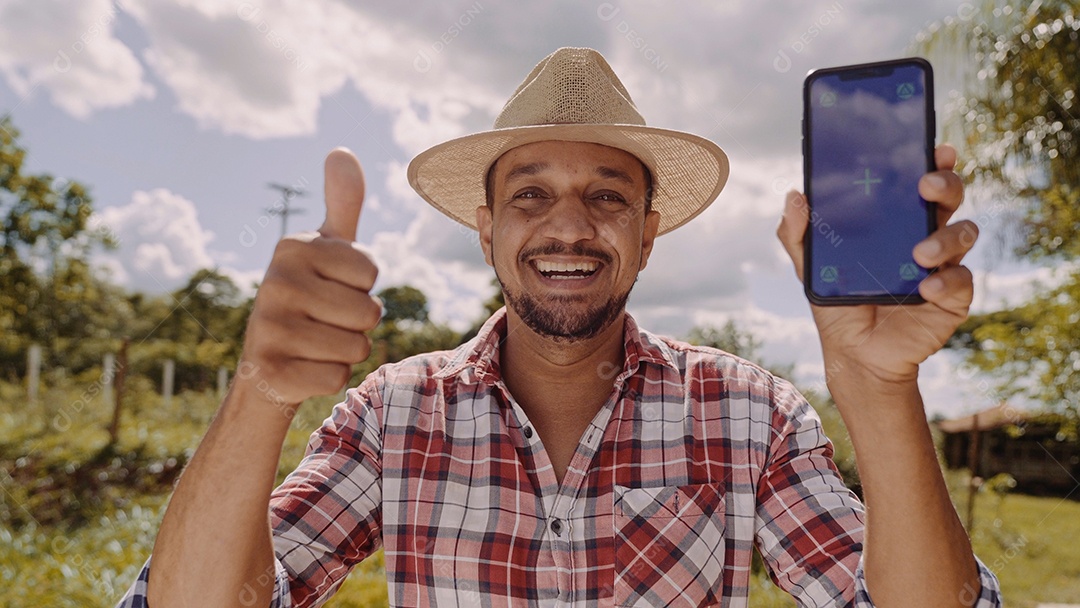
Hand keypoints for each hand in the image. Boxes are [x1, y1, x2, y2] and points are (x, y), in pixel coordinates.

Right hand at [236, 148, 380, 407]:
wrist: (266, 366)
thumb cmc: (310, 299)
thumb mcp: (327, 250)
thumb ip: (342, 204)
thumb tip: (342, 151)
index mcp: (292, 247)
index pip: (370, 273)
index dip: (361, 287)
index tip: (332, 288)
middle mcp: (274, 282)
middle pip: (369, 312)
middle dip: (357, 323)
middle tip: (324, 321)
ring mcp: (268, 327)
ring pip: (357, 346)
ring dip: (346, 351)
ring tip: (316, 343)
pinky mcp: (271, 370)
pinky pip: (337, 377)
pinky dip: (329, 377)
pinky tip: (303, 368)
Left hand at [776, 144, 977, 389]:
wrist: (854, 353)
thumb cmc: (838, 301)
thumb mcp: (809, 266)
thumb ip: (797, 233)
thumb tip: (795, 195)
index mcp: (896, 219)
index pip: (919, 180)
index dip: (933, 160)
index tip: (933, 147)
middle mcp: (926, 234)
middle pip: (950, 197)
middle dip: (946, 183)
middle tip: (926, 185)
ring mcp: (943, 264)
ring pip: (964, 233)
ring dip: (945, 237)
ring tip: (918, 255)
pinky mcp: (953, 296)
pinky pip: (961, 280)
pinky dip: (946, 281)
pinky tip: (926, 288)